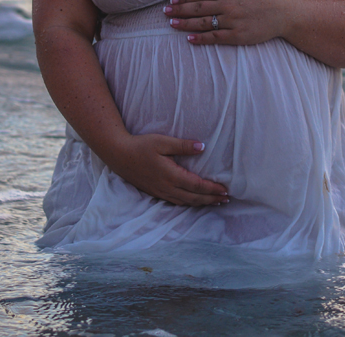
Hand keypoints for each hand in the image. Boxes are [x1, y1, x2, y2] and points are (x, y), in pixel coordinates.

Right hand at [104, 133, 228, 205]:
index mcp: (171, 175)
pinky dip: (189, 203)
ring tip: (214, 202)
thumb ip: (183, 145)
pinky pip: (176, 202)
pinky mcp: (155, 192)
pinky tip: (193, 201)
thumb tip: (202, 147)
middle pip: (194, 198)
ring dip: (201, 203)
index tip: (225, 190)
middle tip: (226, 199)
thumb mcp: (162, 141)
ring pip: (185, 202)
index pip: (197, 186)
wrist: (118, 155)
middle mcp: (166, 187)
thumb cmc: (141, 146)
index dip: (212, 189)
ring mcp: (160, 192)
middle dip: (211, 199)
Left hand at [163, 0, 286, 45]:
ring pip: (203, 23)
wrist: (283, 13)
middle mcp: (227, 6)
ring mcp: (232, 21)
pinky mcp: (237, 35)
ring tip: (172, 24)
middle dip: (179, 10)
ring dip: (185, 24)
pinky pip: (215, 37)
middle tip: (165, 13)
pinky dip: (201, 38)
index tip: (172, 1)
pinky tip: (189, 38)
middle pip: (198, 8)